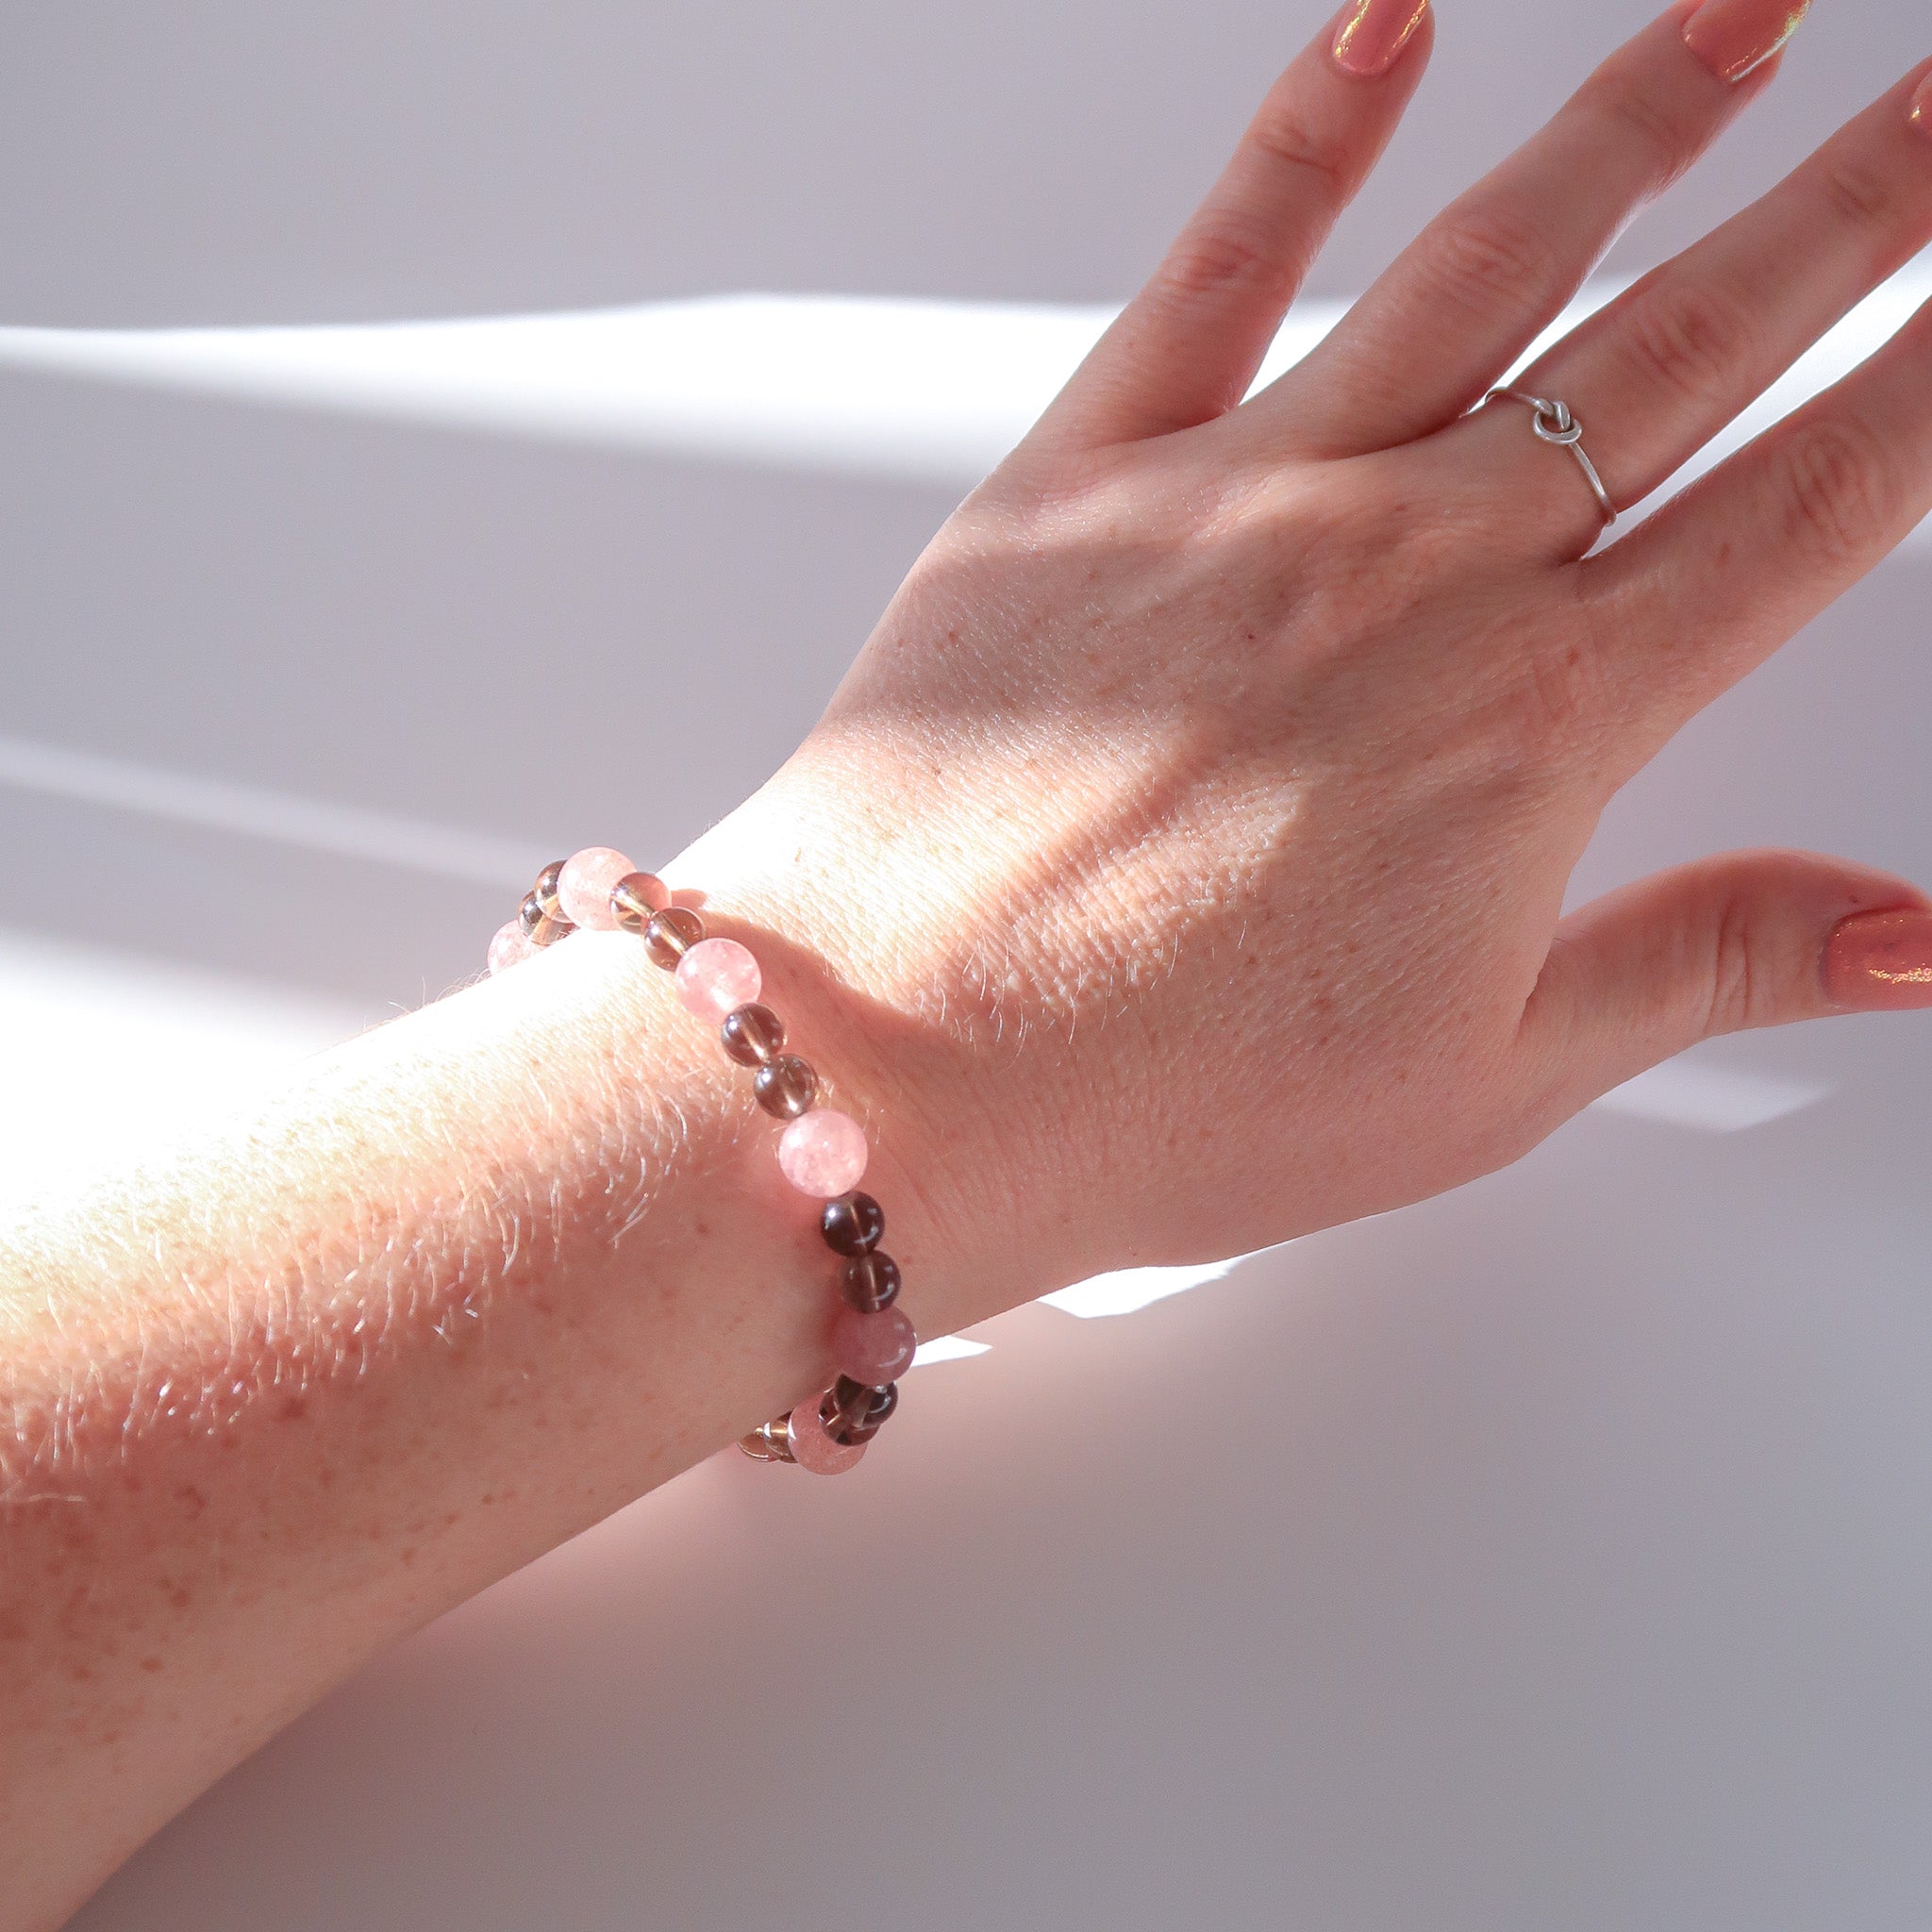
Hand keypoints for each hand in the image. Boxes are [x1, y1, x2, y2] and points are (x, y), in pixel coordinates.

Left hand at [687, 0, 1931, 1295]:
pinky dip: (1304, 137)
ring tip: (1747, 21)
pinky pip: (1217, 268)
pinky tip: (1389, 31)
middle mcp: (1417, 569)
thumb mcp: (1483, 1077)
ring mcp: (1248, 500)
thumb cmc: (1168, 1092)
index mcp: (1538, 721)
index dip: (1927, 378)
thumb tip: (1913, 936)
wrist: (901, 1065)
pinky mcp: (1086, 476)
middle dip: (1849, 204)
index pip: (1805, 506)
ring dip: (1637, 124)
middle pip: (1686, 342)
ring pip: (1488, 263)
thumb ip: (1708, 962)